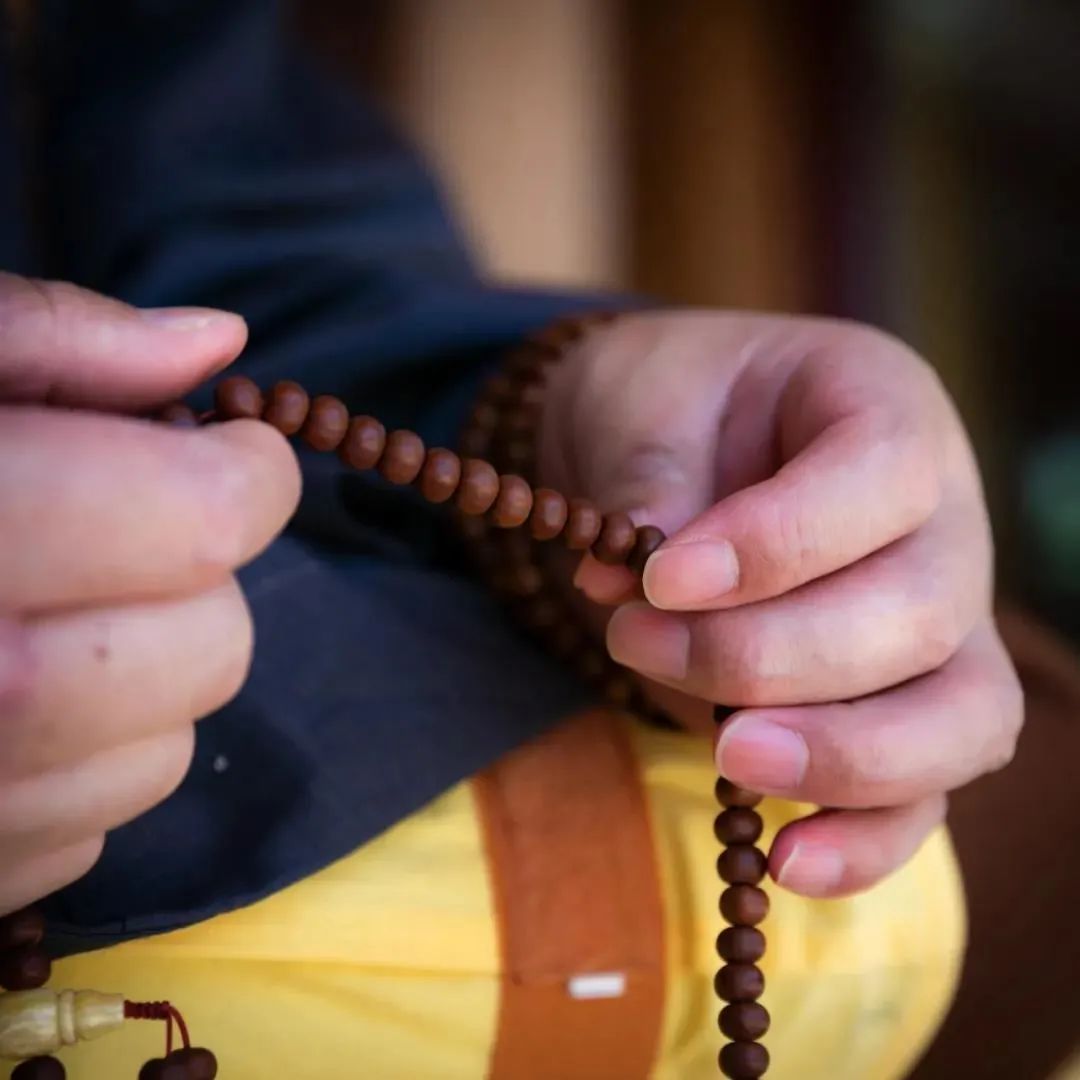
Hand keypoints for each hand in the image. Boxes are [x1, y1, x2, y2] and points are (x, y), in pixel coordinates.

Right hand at [0, 274, 300, 913]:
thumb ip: (49, 340)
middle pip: (205, 650)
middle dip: (202, 580)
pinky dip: (80, 769)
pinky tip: (1, 707)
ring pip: (159, 760)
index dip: (247, 475)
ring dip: (150, 680)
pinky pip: (77, 842)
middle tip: (133, 530)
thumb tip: (214, 342)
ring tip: (54, 613)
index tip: (232, 451)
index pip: (193, 521)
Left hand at [539, 310, 1021, 897]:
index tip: (661, 580)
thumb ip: (649, 485)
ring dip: (840, 757)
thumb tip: (635, 590)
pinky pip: (921, 791)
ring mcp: (938, 625)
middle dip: (768, 654)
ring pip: (956, 719)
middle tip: (636, 644)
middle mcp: (938, 521)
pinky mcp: (900, 707)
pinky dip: (863, 839)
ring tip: (726, 759)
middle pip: (917, 615)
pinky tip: (784, 862)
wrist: (671, 436)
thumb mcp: (641, 403)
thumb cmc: (665, 403)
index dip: (778, 544)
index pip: (881, 478)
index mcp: (885, 409)